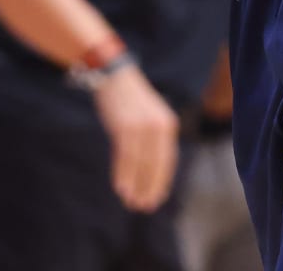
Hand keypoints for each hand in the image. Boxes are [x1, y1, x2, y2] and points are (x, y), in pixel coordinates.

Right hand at [93, 62, 179, 212]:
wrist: (115, 75)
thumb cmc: (130, 100)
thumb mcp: (148, 118)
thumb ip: (152, 140)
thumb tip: (149, 170)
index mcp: (168, 125)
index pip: (168, 160)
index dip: (161, 182)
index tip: (156, 199)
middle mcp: (158, 127)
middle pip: (155, 165)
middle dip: (149, 188)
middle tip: (144, 207)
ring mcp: (142, 126)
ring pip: (140, 163)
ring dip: (135, 185)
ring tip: (130, 202)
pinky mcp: (125, 127)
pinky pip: (125, 156)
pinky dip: (123, 173)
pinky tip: (120, 187)